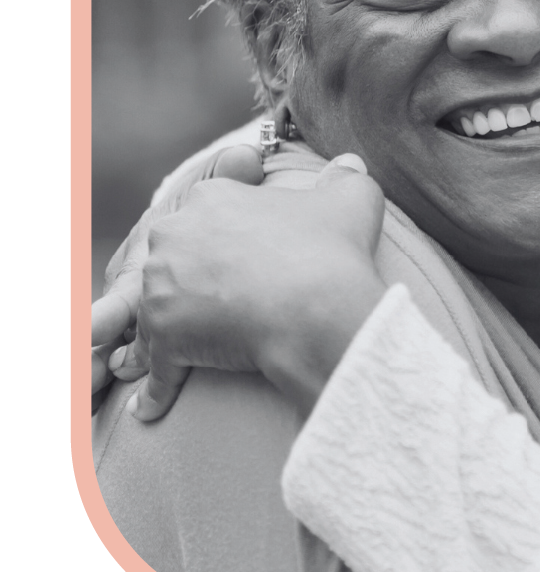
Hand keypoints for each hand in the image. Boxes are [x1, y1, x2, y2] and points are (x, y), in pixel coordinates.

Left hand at [109, 154, 386, 420]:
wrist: (319, 310)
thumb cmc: (332, 252)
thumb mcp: (352, 198)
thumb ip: (346, 177)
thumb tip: (350, 164)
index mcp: (212, 198)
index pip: (206, 215)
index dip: (226, 239)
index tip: (243, 260)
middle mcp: (175, 236)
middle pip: (173, 260)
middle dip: (189, 281)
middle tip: (221, 304)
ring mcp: (161, 287)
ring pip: (157, 312)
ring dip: (170, 332)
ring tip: (193, 352)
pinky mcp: (163, 336)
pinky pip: (154, 366)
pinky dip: (157, 386)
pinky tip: (154, 407)